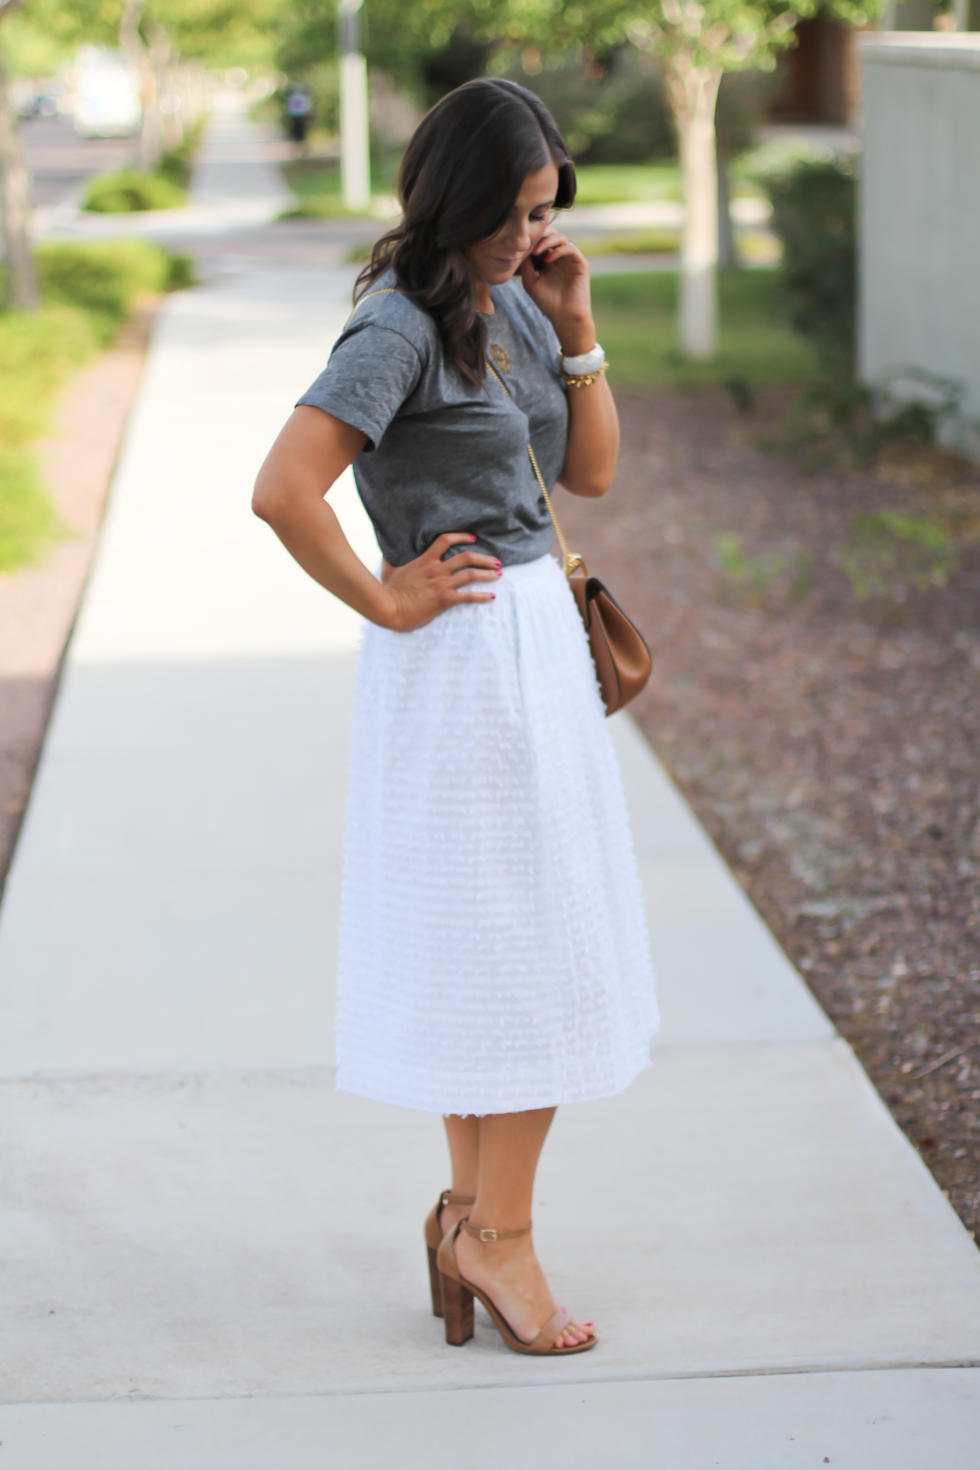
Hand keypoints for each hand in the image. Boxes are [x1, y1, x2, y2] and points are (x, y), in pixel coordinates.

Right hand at [376, 533, 499, 631]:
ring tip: (499, 575)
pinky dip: (482, 596)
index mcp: (425, 560)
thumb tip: (387, 555)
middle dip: (485, 558)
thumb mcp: (389, 570)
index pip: (446, 540)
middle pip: (467, 557)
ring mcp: (441, 584)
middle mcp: (437, 570)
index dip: (462, 536)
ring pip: (471, 574)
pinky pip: (468, 596)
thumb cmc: (388, 591)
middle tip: (497, 561)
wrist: (388, 607)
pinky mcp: (444, 600)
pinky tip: (492, 596)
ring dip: (488, 574)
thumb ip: (391, 561)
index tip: (474, 538)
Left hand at [518, 227, 594, 355]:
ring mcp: (571, 259)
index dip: (532, 240)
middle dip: (540, 236)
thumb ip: (526, 265)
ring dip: (548, 241)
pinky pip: (570, 248)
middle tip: (530, 245)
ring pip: (561, 238)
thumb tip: (522, 248)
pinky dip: (558, 250)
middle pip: (552, 234)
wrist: (565, 317)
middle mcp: (560, 257)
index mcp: (549, 260)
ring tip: (537, 252)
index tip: (522, 247)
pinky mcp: (581, 263)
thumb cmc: (548, 303)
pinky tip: (547, 259)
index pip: (542, 240)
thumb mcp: (530, 282)